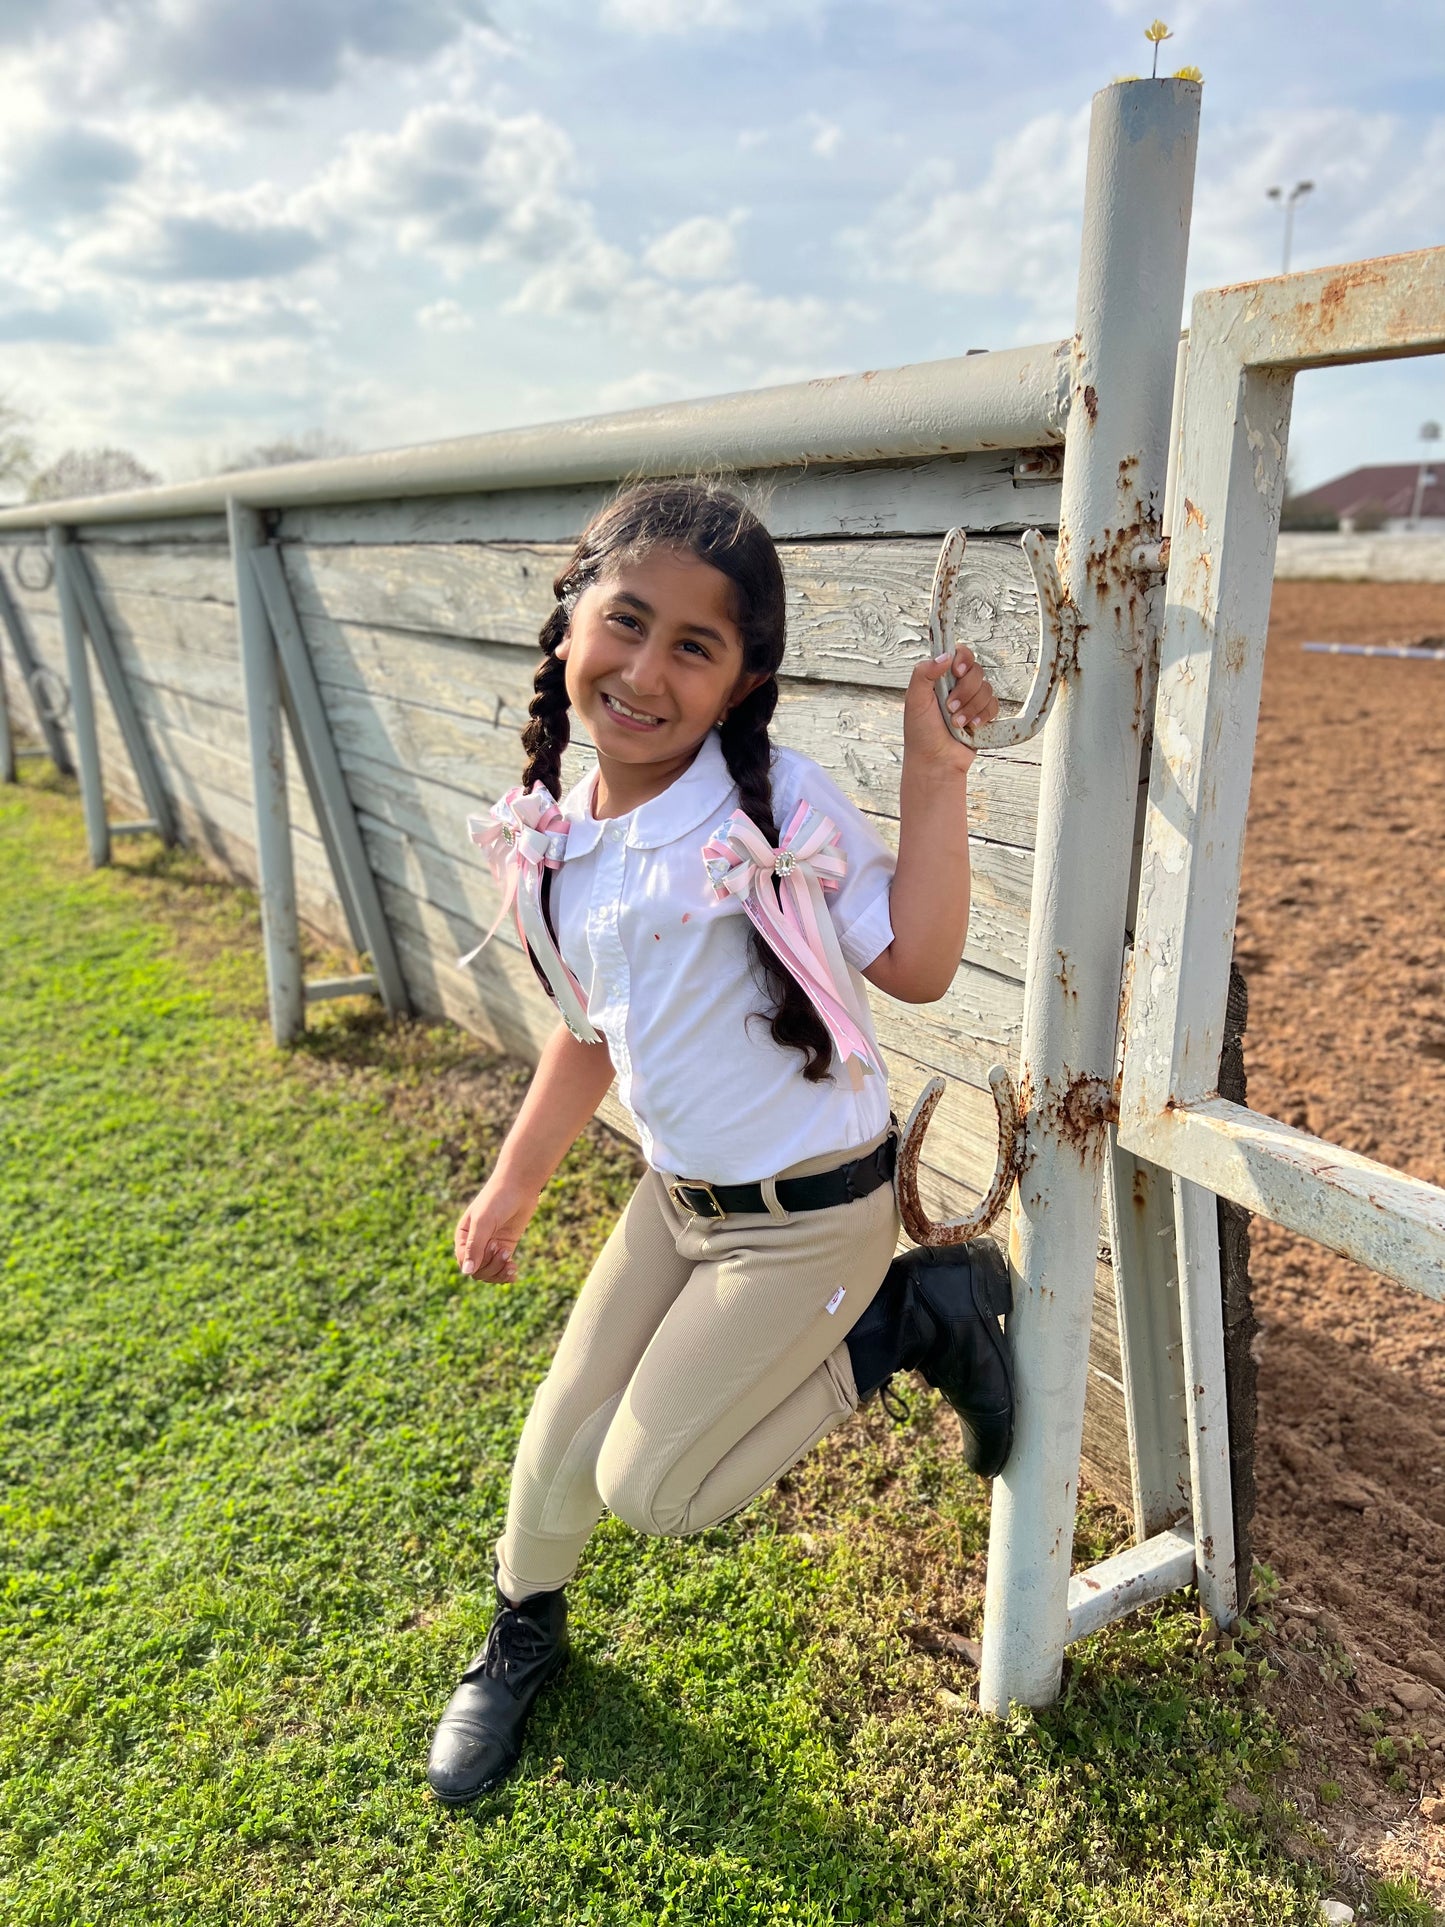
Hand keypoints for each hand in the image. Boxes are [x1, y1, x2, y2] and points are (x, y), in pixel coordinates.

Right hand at [454, 1174, 541, 1283]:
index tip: (494, 1245)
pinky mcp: (505, 1248)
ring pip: (489, 1273)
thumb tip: (467, 1272)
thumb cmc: (497, 1200)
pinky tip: (514, 1273)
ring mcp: (490, 1247)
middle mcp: (474, 1244)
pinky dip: (506, 1274)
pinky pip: (501, 1269)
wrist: (520, 1187)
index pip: (464, 1262)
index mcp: (462, 1237)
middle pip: (477, 1271)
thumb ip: (475, 1247)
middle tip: (503, 1250)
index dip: (478, 1262)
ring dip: (500, 1272)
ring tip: (511, 1263)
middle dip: (491, 1266)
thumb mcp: (483, 1222)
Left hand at [903, 644, 1000, 776]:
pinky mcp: (982, 715)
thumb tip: (944, 656)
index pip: (958, 654)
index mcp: (939, 678)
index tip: (957, 672)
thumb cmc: (921, 735)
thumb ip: (924, 673)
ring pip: (986, 689)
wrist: (936, 762)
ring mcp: (970, 700)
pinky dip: (983, 716)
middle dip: (964, 692)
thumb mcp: (914, 700)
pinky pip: (994, 705)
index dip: (962, 659)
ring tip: (956, 723)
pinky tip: (971, 727)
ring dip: (971, 708)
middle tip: (950, 708)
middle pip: (976, 671)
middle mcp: (956, 686)